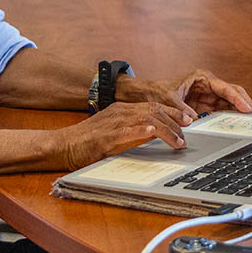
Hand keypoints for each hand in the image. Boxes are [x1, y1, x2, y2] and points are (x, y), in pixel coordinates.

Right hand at [54, 101, 194, 169]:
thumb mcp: (115, 131)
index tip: (188, 120)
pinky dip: (139, 131)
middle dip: (174, 121)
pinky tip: (151, 133)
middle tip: (188, 133)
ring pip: (145, 120)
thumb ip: (133, 130)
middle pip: (154, 111)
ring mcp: (112, 124)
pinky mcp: (104, 137)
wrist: (62, 145)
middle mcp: (120, 113)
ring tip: (178, 140)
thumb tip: (155, 134)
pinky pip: (124, 131)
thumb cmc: (88, 141)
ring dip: (165, 130)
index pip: (153, 106)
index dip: (173, 112)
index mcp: (123, 110)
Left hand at [123, 69, 251, 118]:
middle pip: (233, 93)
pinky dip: (229, 119)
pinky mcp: (205, 106)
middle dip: (245, 104)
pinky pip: (221, 112)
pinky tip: (236, 127)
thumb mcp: (168, 100)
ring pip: (229, 103)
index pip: (225, 88)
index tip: (247, 109)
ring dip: (239, 113)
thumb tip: (194, 121)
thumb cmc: (156, 91)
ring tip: (250, 124)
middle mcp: (208, 85)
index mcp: (202, 78)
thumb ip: (181, 110)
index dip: (238, 99)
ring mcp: (208, 96)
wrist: (145, 95)